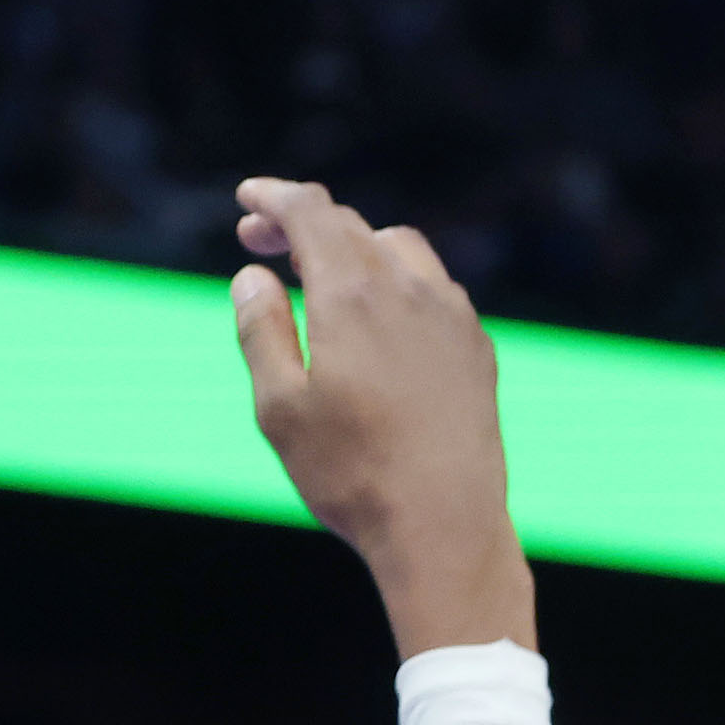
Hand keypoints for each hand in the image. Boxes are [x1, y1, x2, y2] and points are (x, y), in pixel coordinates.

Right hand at [231, 177, 534, 656]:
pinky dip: (397, 281)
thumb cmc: (353, 475)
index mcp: (351, 293)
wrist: (446, 527)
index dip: (274, 198)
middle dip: (302, 224)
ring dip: (355, 247)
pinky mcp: (477, 348)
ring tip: (323, 276)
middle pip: (351, 225)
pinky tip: (382, 318)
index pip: (310, 212)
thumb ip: (260, 330)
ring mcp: (452, 316)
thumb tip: (253, 276)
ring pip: (399, 248)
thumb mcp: (280, 407)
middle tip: (263, 246)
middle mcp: (409, 289)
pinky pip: (434, 289)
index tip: (248, 200)